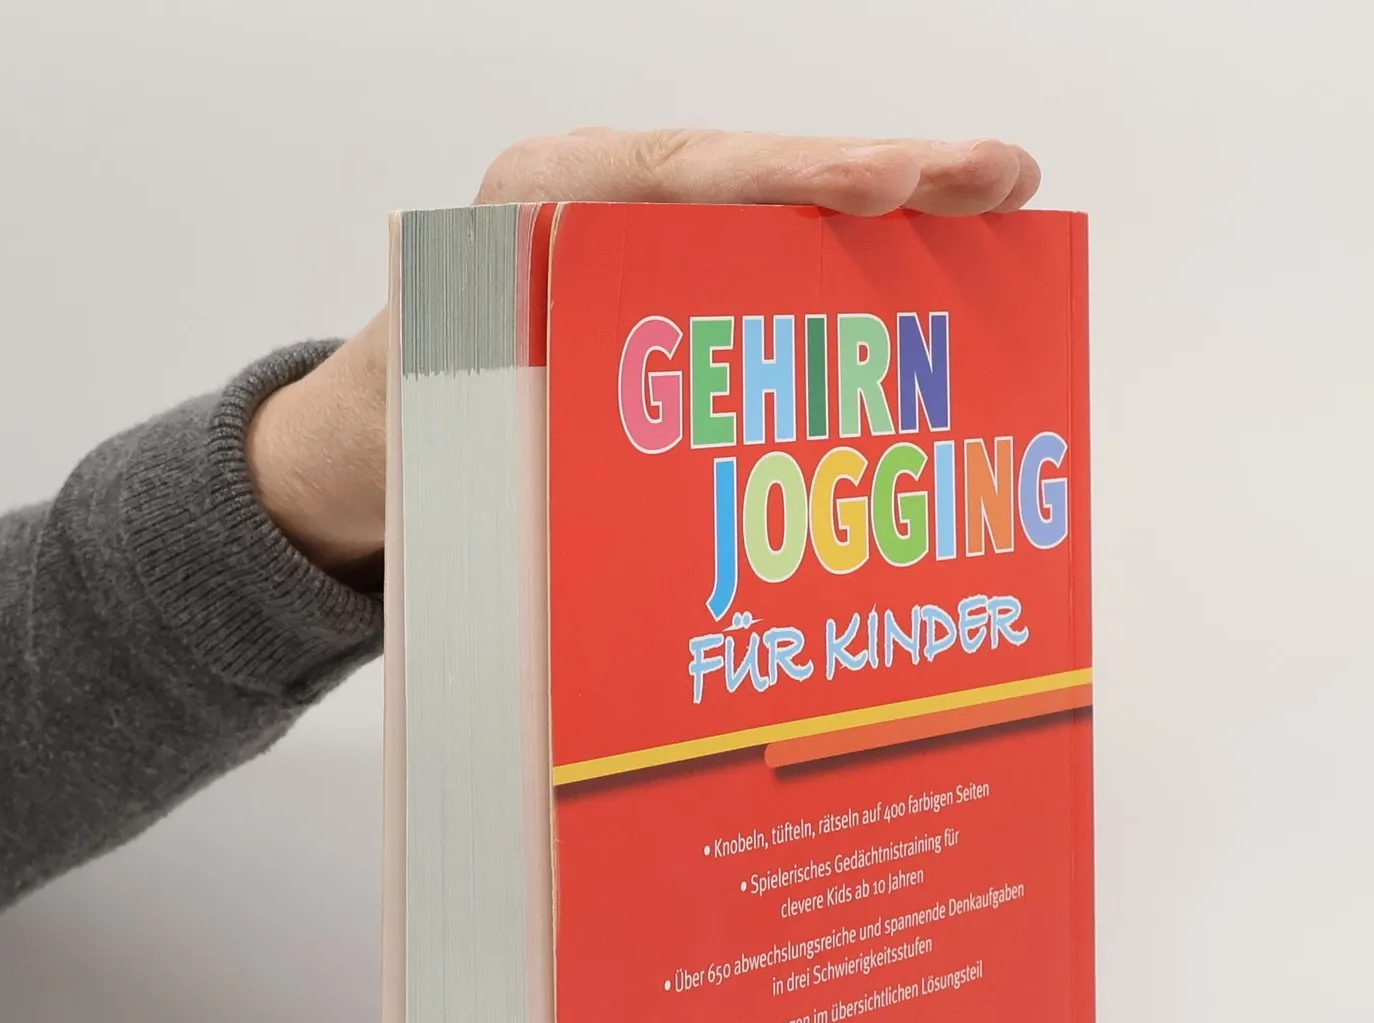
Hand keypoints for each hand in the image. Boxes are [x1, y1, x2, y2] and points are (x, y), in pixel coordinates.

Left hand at [247, 130, 1042, 574]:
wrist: (368, 443)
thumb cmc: (408, 435)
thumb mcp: (451, 426)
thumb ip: (535, 426)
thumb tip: (641, 495)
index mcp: (540, 205)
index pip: (683, 177)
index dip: (791, 184)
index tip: (880, 186)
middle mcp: (603, 204)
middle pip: (760, 178)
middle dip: (886, 176)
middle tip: (1001, 177)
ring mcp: (649, 242)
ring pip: (783, 221)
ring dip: (895, 224)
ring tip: (1005, 211)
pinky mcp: (677, 289)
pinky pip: (773, 270)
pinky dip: (857, 279)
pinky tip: (944, 287)